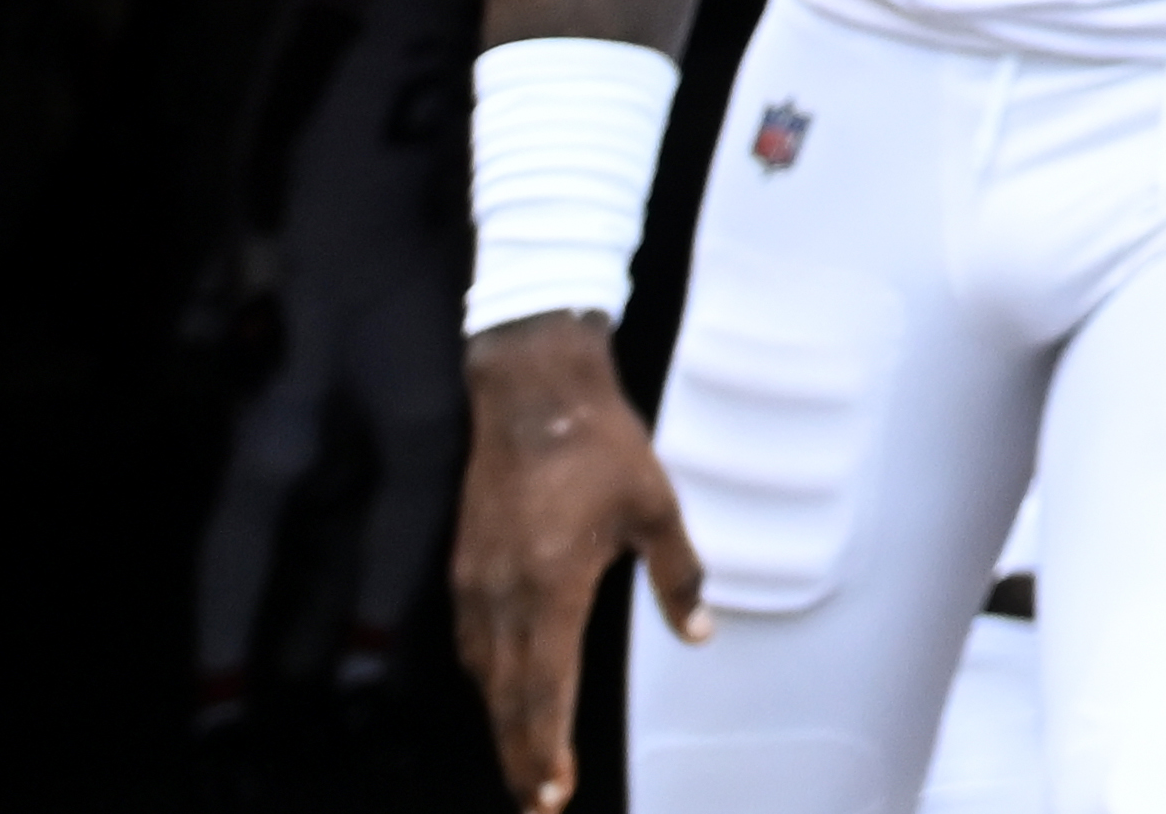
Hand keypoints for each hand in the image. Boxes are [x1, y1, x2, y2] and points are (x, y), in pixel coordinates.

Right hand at [456, 315, 701, 806]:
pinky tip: (505, 695)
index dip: (547, 745)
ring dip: (505, 723)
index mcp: (550, 587)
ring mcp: (475, 582)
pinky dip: (490, 680)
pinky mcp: (464, 566)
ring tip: (525, 765)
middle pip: (508, 697)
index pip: (545, 689)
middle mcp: (502, 595)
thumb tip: (700, 634)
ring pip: (485, 674)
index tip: (553, 792)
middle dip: (523, 754)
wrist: (531, 393)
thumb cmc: (601, 446)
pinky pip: (473, 641)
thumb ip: (678, 577)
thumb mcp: (655, 508)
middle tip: (538, 805)